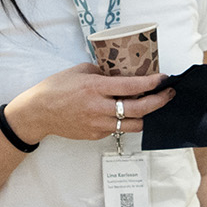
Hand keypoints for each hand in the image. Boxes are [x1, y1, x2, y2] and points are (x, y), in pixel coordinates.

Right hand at [5, 64, 172, 143]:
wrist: (38, 113)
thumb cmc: (56, 88)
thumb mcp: (80, 71)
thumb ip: (103, 73)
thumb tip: (123, 73)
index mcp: (95, 88)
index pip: (131, 86)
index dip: (152, 84)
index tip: (164, 79)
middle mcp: (99, 108)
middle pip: (139, 109)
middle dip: (159, 101)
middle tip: (169, 94)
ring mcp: (98, 124)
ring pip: (134, 124)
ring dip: (147, 115)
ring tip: (154, 105)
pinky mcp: (96, 135)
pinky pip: (118, 128)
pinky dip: (127, 120)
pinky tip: (129, 112)